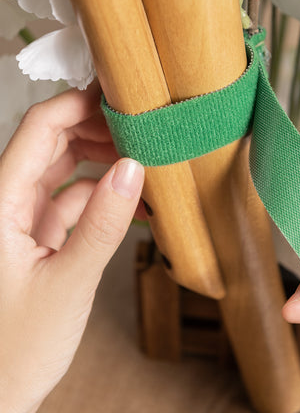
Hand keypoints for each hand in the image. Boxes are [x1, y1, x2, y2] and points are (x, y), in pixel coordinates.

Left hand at [0, 84, 143, 412]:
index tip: (117, 92)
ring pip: (62, 168)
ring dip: (101, 161)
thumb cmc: (15, 350)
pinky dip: (101, 196)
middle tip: (140, 126)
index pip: (38, 128)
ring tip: (142, 160)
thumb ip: (102, 224)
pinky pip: (71, 200)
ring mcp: (22, 219)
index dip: (77, 103)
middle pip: (51, 141)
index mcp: (0, 203)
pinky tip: (132, 202)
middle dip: (96, 129)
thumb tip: (133, 170)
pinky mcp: (37, 237)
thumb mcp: (68, 284)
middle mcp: (7, 202)